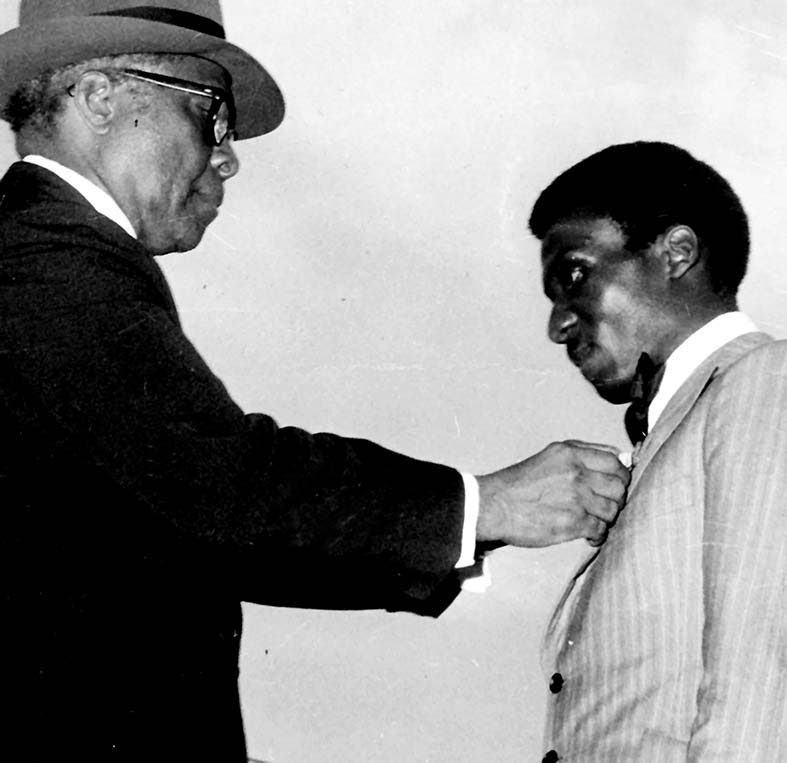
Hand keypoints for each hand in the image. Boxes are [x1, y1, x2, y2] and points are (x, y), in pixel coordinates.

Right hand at [475, 440, 629, 546]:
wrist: (494, 505)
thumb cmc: (519, 483)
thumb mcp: (550, 456)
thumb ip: (582, 454)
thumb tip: (619, 459)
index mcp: (570, 453)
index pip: (615, 462)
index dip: (621, 475)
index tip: (617, 484)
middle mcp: (576, 473)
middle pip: (618, 487)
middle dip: (617, 498)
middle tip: (606, 504)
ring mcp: (576, 498)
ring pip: (612, 510)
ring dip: (607, 518)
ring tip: (594, 520)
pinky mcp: (572, 522)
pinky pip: (600, 529)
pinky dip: (598, 535)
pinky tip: (588, 535)